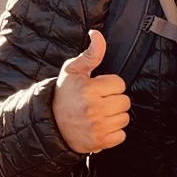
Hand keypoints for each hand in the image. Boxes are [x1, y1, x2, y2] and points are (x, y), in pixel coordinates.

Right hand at [51, 29, 130, 154]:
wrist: (50, 123)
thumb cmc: (64, 94)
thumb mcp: (73, 71)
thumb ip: (91, 53)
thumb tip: (97, 34)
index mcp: (89, 89)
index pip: (120, 84)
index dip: (110, 85)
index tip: (98, 88)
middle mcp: (94, 109)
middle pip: (125, 101)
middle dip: (114, 100)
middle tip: (99, 101)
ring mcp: (97, 127)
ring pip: (125, 118)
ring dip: (115, 116)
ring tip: (100, 114)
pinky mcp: (99, 142)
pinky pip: (121, 135)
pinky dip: (114, 132)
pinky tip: (101, 126)